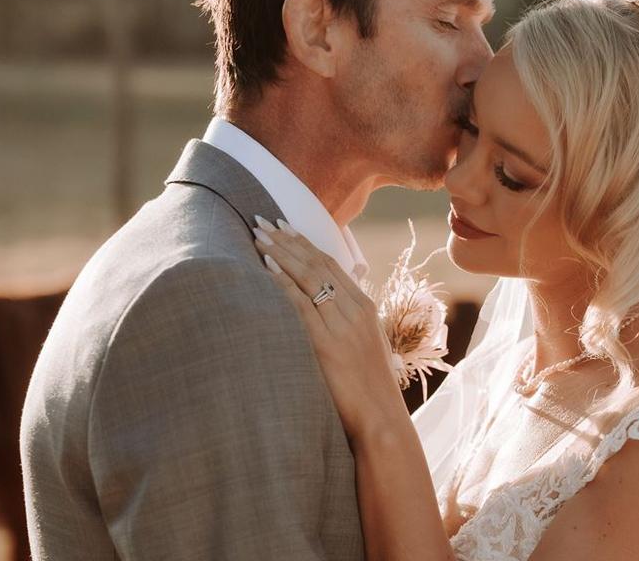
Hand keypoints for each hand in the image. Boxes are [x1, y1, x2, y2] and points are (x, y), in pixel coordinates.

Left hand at [254, 217, 409, 440]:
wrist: (380, 418)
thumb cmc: (369, 389)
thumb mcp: (365, 347)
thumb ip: (347, 324)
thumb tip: (325, 309)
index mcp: (366, 308)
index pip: (333, 264)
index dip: (306, 243)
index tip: (284, 227)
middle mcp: (356, 310)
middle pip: (318, 264)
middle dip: (288, 240)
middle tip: (262, 221)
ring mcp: (342, 326)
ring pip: (309, 278)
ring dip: (281, 254)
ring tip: (258, 236)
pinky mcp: (327, 344)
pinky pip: (301, 305)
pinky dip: (283, 284)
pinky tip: (267, 268)